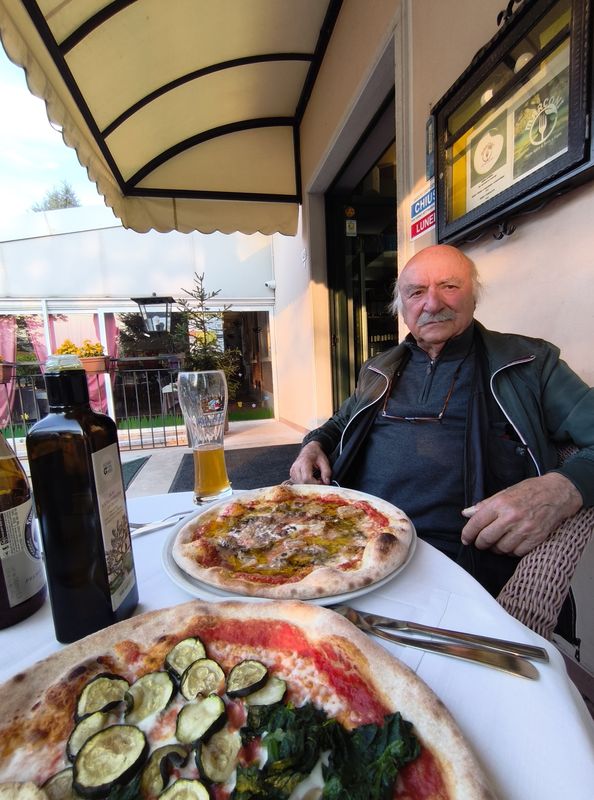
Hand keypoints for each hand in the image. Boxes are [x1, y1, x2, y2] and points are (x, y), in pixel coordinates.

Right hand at [289, 441, 331, 484]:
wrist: (310, 449)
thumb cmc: (316, 454)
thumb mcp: (324, 461)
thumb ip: (326, 472)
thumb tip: (326, 482)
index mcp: (304, 462)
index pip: (306, 478)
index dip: (315, 483)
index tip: (321, 482)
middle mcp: (296, 467)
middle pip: (302, 483)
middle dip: (312, 485)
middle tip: (319, 480)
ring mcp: (293, 471)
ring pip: (299, 484)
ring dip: (308, 484)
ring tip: (315, 478)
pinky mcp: (292, 474)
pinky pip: (297, 483)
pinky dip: (304, 483)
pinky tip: (309, 478)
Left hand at [461, 473, 582, 556]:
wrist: (556, 494)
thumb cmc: (530, 491)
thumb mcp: (504, 492)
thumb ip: (484, 505)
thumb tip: (467, 513)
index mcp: (500, 504)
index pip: (476, 523)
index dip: (467, 534)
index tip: (465, 539)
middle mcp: (511, 517)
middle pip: (486, 539)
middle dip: (480, 543)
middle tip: (480, 542)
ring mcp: (524, 529)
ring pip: (501, 548)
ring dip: (496, 548)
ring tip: (497, 541)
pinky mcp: (535, 539)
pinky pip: (516, 552)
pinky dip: (511, 550)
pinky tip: (511, 543)